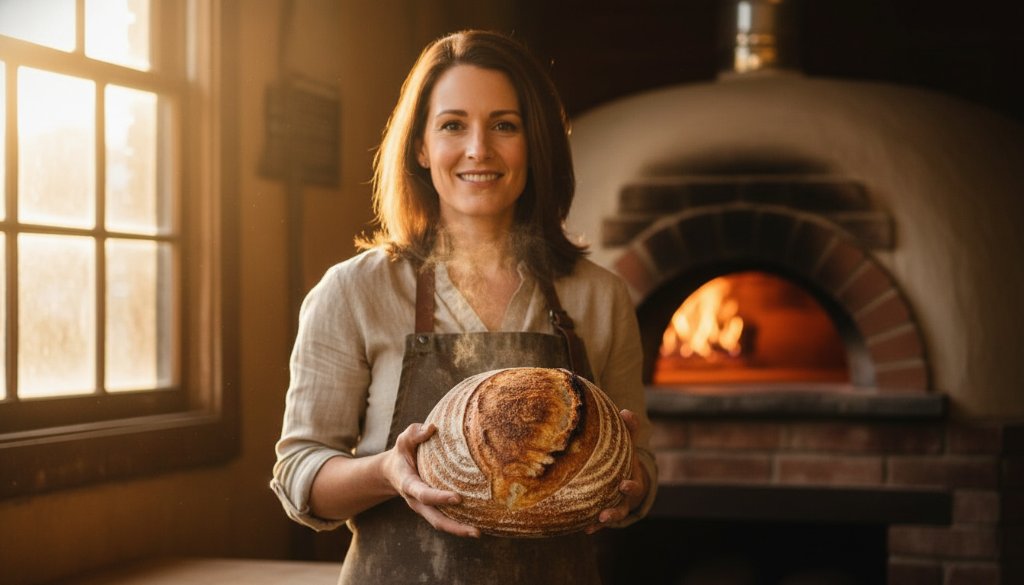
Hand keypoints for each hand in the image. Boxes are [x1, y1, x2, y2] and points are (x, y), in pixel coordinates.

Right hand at [382, 422, 480, 537]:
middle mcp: (416, 500)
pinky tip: (479, 522)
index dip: (440, 497)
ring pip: (441, 523)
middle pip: (435, 519)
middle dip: (454, 527)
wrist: (393, 470)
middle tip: (476, 531)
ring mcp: (424, 507)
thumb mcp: (404, 440)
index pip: (424, 494)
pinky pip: (446, 518)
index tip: (458, 498)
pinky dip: (460, 522)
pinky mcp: (433, 508)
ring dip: (459, 530)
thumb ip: (415, 433)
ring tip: (479, 533)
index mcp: (409, 484)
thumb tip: (432, 427)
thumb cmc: (403, 452)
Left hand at [584, 409, 648, 534]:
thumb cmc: (625, 458)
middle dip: (616, 511)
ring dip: (604, 521)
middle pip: (624, 507)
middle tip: (605, 513)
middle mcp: (626, 498)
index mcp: (632, 480)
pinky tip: (583, 529)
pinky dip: (592, 526)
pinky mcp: (605, 513)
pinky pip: (598, 523)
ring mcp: (616, 507)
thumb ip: (630, 429)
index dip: (630, 486)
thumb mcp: (629, 444)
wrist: (626, 478)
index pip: (634, 485)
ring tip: (594, 522)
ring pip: (612, 518)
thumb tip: (625, 410)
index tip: (623, 484)